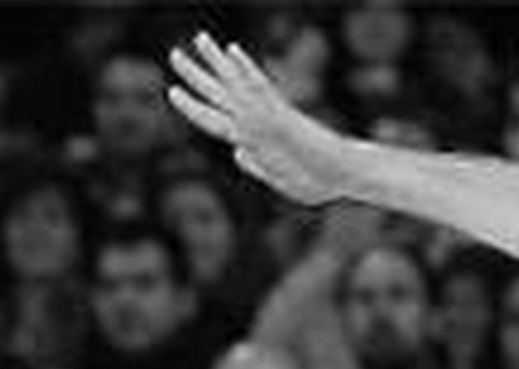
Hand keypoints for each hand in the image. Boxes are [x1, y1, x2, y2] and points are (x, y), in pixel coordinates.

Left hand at [168, 34, 349, 205]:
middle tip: (173, 55)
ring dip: (215, 62)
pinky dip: (246, 70)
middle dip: (195, 75)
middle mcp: (257, 122)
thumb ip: (255, 164)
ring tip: (198, 38)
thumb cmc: (316, 179)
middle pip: (219, 94)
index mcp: (252, 139)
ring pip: (235, 85)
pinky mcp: (283, 116)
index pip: (216, 119)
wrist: (344, 175)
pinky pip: (261, 89)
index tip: (174, 90)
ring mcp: (268, 117)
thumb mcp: (275, 177)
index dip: (193, 106)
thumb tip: (236, 151)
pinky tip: (232, 51)